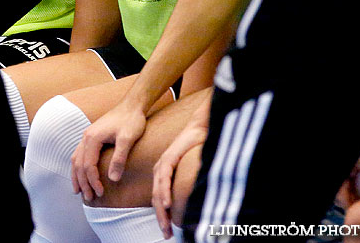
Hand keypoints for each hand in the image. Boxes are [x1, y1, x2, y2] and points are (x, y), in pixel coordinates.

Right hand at [70, 101, 146, 200]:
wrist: (132, 105)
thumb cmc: (131, 121)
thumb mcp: (127, 139)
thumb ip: (119, 158)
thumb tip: (112, 179)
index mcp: (93, 138)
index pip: (88, 165)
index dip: (93, 181)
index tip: (101, 193)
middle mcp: (86, 137)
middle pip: (79, 164)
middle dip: (83, 182)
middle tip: (89, 198)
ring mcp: (87, 136)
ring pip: (76, 159)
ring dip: (77, 176)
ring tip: (79, 191)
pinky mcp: (91, 136)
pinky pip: (79, 154)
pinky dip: (78, 166)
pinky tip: (80, 173)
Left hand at [152, 122, 207, 237]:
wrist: (202, 127)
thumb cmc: (199, 148)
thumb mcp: (191, 170)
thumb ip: (188, 184)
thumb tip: (195, 204)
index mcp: (164, 174)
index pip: (160, 199)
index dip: (162, 216)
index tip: (168, 231)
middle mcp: (161, 170)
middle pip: (157, 199)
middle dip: (161, 219)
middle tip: (167, 234)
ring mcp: (164, 163)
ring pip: (158, 191)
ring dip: (161, 211)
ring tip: (166, 227)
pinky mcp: (169, 156)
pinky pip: (165, 177)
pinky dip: (164, 191)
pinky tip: (166, 204)